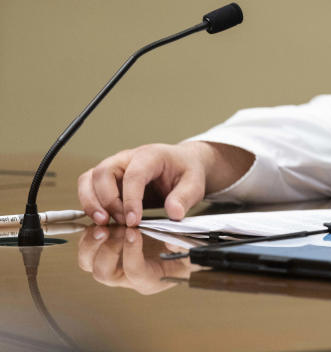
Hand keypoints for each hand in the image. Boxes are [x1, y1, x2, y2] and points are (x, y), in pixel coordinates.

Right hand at [77, 141, 252, 225]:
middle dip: (107, 201)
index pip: (133, 175)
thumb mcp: (194, 184)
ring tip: (104, 223)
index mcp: (150, 155)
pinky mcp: (107, 180)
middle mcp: (127, 158)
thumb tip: (175, 213)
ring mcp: (114, 167)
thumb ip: (185, 197)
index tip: (134, 221)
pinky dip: (89, 204)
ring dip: (91, 203)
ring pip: (89, 179)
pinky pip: (88, 188)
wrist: (182, 165)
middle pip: (103, 173)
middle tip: (121, 222)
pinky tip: (102, 220)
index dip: (131, 199)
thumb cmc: (186, 171)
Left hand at [77, 225, 196, 294]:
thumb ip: (184, 246)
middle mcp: (127, 277)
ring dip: (93, 242)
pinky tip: (103, 218)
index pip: (134, 272)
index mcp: (150, 280)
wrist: (181, 246)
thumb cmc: (187, 251)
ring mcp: (114, 265)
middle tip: (116, 228)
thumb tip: (170, 240)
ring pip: (89, 262)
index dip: (132, 252)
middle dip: (107, 249)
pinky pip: (88, 247)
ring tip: (105, 223)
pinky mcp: (106, 251)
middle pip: (103, 272)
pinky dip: (90, 233)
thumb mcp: (193, 249)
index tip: (136, 230)